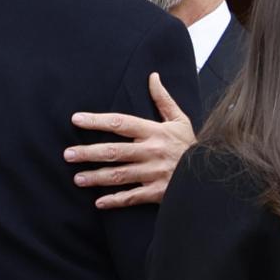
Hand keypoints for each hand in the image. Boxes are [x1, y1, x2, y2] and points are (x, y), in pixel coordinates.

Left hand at [64, 72, 195, 208]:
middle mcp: (151, 152)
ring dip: (97, 178)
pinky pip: (132, 197)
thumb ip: (162, 99)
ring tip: (77, 178)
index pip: (120, 123)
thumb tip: (153, 76)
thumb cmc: (190, 145)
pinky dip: (115, 201)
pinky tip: (98, 202)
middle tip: (67, 154)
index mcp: (154, 131)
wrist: (212, 173)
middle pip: (114, 151)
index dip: (97, 121)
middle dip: (89, 153)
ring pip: (120, 175)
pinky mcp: (157, 193)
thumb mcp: (180, 119)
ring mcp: (153, 173)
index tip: (76, 119)